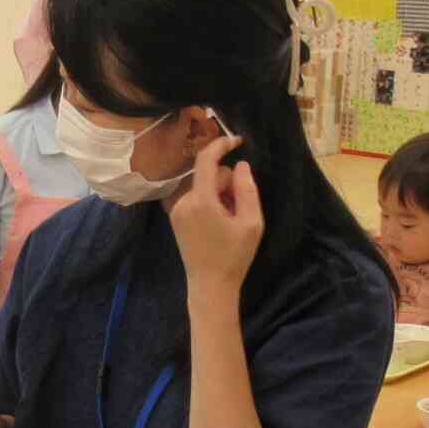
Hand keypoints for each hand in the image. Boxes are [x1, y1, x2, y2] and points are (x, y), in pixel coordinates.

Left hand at [165, 128, 258, 291]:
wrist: (210, 286)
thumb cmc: (234, 257)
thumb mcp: (252, 223)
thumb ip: (247, 189)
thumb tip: (241, 165)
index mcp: (201, 200)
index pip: (206, 159)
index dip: (221, 145)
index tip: (237, 141)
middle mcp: (183, 201)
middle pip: (209, 176)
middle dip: (228, 185)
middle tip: (241, 210)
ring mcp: (177, 210)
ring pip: (204, 187)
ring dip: (220, 195)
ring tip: (230, 221)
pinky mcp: (176, 218)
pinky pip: (196, 198)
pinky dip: (210, 203)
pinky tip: (219, 224)